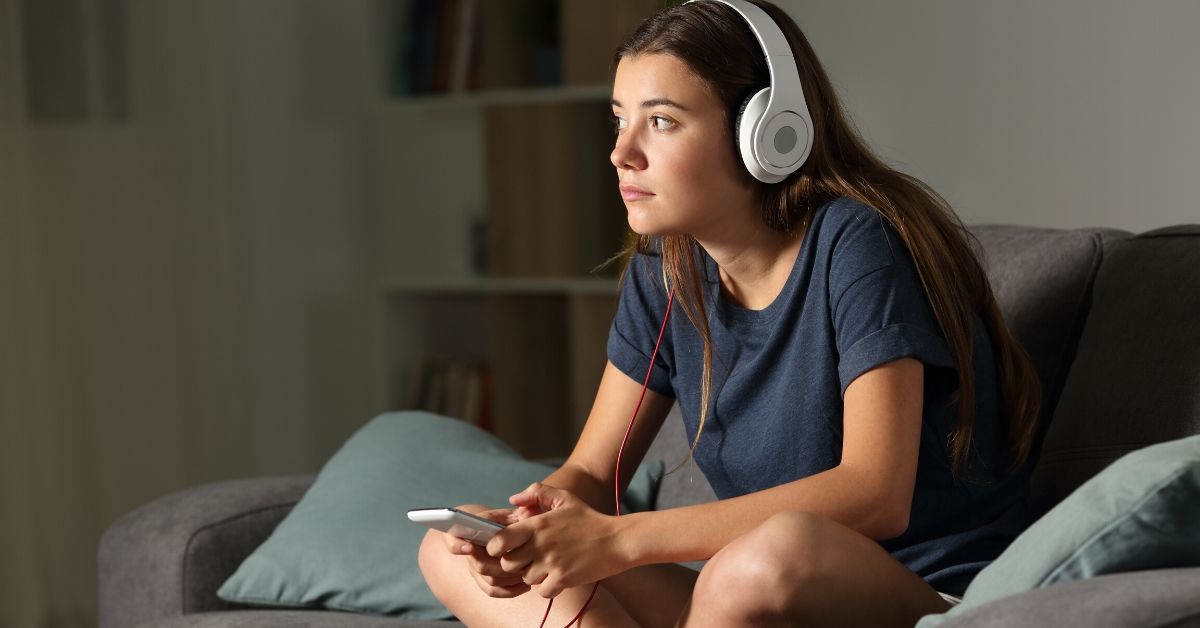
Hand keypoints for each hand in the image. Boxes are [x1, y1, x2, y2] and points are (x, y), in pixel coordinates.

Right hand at [440, 506, 528, 597]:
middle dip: (501, 566)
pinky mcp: (483, 580)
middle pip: (479, 565)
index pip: (452, 539)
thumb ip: (516, 513)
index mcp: (467, 529)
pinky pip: (493, 591)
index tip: (469, 547)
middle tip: (521, 564)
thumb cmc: (507, 519)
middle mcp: (468, 550)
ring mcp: (475, 566)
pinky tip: (525, 585)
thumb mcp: (511, 512)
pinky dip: (510, 590)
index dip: (457, 545)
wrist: (501, 530)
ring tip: (528, 572)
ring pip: (489, 580)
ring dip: (510, 578)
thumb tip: (523, 514)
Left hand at [487, 483, 627, 598]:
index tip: (505, 548)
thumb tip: (513, 500)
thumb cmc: (588, 519)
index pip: (500, 540)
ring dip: (534, 575)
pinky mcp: (564, 579)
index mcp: (537, 524)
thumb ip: (537, 492)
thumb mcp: (564, 498)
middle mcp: (541, 544)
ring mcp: (552, 563)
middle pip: (509, 564)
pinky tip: (558, 577)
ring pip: (526, 579)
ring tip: (549, 566)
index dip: (497, 547)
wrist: (616, 540)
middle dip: (516, 563)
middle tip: (529, 559)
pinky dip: (548, 588)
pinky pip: (543, 591)